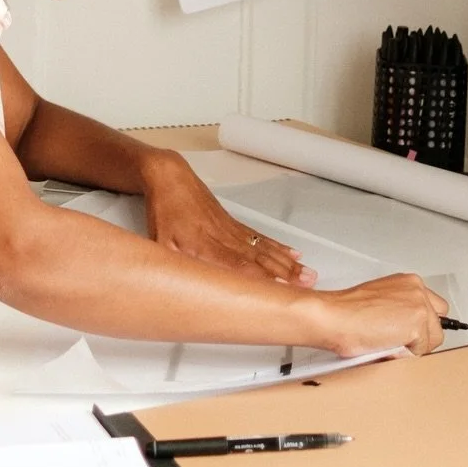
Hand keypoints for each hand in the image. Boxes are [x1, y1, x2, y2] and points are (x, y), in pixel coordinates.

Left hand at [140, 150, 315, 285]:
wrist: (170, 178)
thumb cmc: (165, 209)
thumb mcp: (160, 244)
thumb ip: (174, 268)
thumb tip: (182, 289)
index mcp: (203, 246)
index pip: (236, 266)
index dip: (259, 278)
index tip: (279, 288)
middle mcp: (222, 238)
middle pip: (258, 259)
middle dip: (285, 275)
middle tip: (307, 286)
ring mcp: (231, 230)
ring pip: (263, 249)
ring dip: (287, 264)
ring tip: (307, 275)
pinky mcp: (234, 224)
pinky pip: (260, 237)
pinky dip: (278, 247)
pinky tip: (291, 254)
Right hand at [308, 273, 446, 356]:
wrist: (335, 317)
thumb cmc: (348, 313)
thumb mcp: (381, 301)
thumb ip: (399, 309)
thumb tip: (409, 330)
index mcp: (408, 282)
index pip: (433, 308)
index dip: (420, 326)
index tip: (408, 333)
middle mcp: (417, 289)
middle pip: (438, 323)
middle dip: (422, 336)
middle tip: (398, 341)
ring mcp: (419, 305)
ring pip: (433, 340)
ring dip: (413, 348)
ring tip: (388, 342)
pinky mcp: (418, 324)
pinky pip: (421, 351)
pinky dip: (405, 355)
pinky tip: (387, 346)